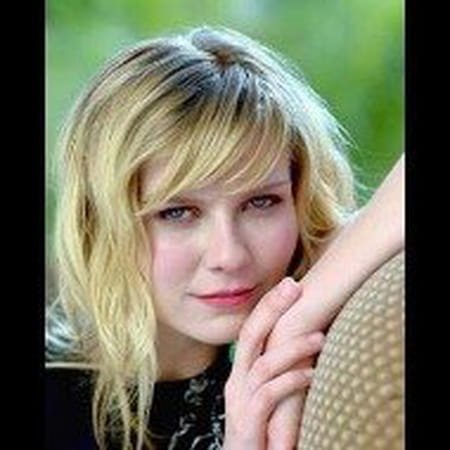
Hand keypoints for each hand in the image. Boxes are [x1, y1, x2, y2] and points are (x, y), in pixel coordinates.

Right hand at [222, 278, 324, 449]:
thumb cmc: (260, 428)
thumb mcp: (266, 394)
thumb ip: (276, 370)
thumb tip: (303, 342)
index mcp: (240, 371)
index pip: (251, 330)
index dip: (268, 305)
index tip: (287, 284)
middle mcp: (236, 381)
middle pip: (250, 335)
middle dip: (272, 309)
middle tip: (294, 288)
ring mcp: (239, 400)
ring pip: (264, 364)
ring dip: (293, 348)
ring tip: (320, 339)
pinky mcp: (248, 421)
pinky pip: (270, 394)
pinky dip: (292, 381)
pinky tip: (312, 376)